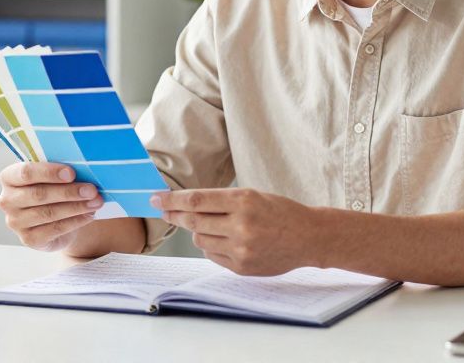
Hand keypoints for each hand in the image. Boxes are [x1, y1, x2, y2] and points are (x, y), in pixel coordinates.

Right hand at [0, 161, 102, 251]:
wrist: (54, 217)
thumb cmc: (52, 188)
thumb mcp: (52, 175)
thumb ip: (59, 170)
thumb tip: (83, 167)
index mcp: (9, 178)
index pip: (26, 173)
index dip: (49, 172)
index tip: (72, 173)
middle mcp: (7, 200)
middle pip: (39, 194)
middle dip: (68, 192)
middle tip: (92, 189)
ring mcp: (15, 222)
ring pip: (48, 213)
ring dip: (76, 207)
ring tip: (96, 201)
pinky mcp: (29, 239)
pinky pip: (55, 229)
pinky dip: (75, 221)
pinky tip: (89, 214)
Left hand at [151, 188, 322, 275]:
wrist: (308, 237)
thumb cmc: (280, 211)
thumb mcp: (253, 196)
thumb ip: (221, 201)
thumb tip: (184, 206)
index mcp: (244, 201)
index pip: (196, 200)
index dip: (172, 200)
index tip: (155, 198)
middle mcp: (241, 225)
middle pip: (192, 221)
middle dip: (174, 215)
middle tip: (163, 210)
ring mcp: (241, 249)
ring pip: (200, 239)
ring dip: (198, 231)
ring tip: (214, 225)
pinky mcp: (242, 267)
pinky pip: (212, 254)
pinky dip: (211, 245)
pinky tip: (226, 240)